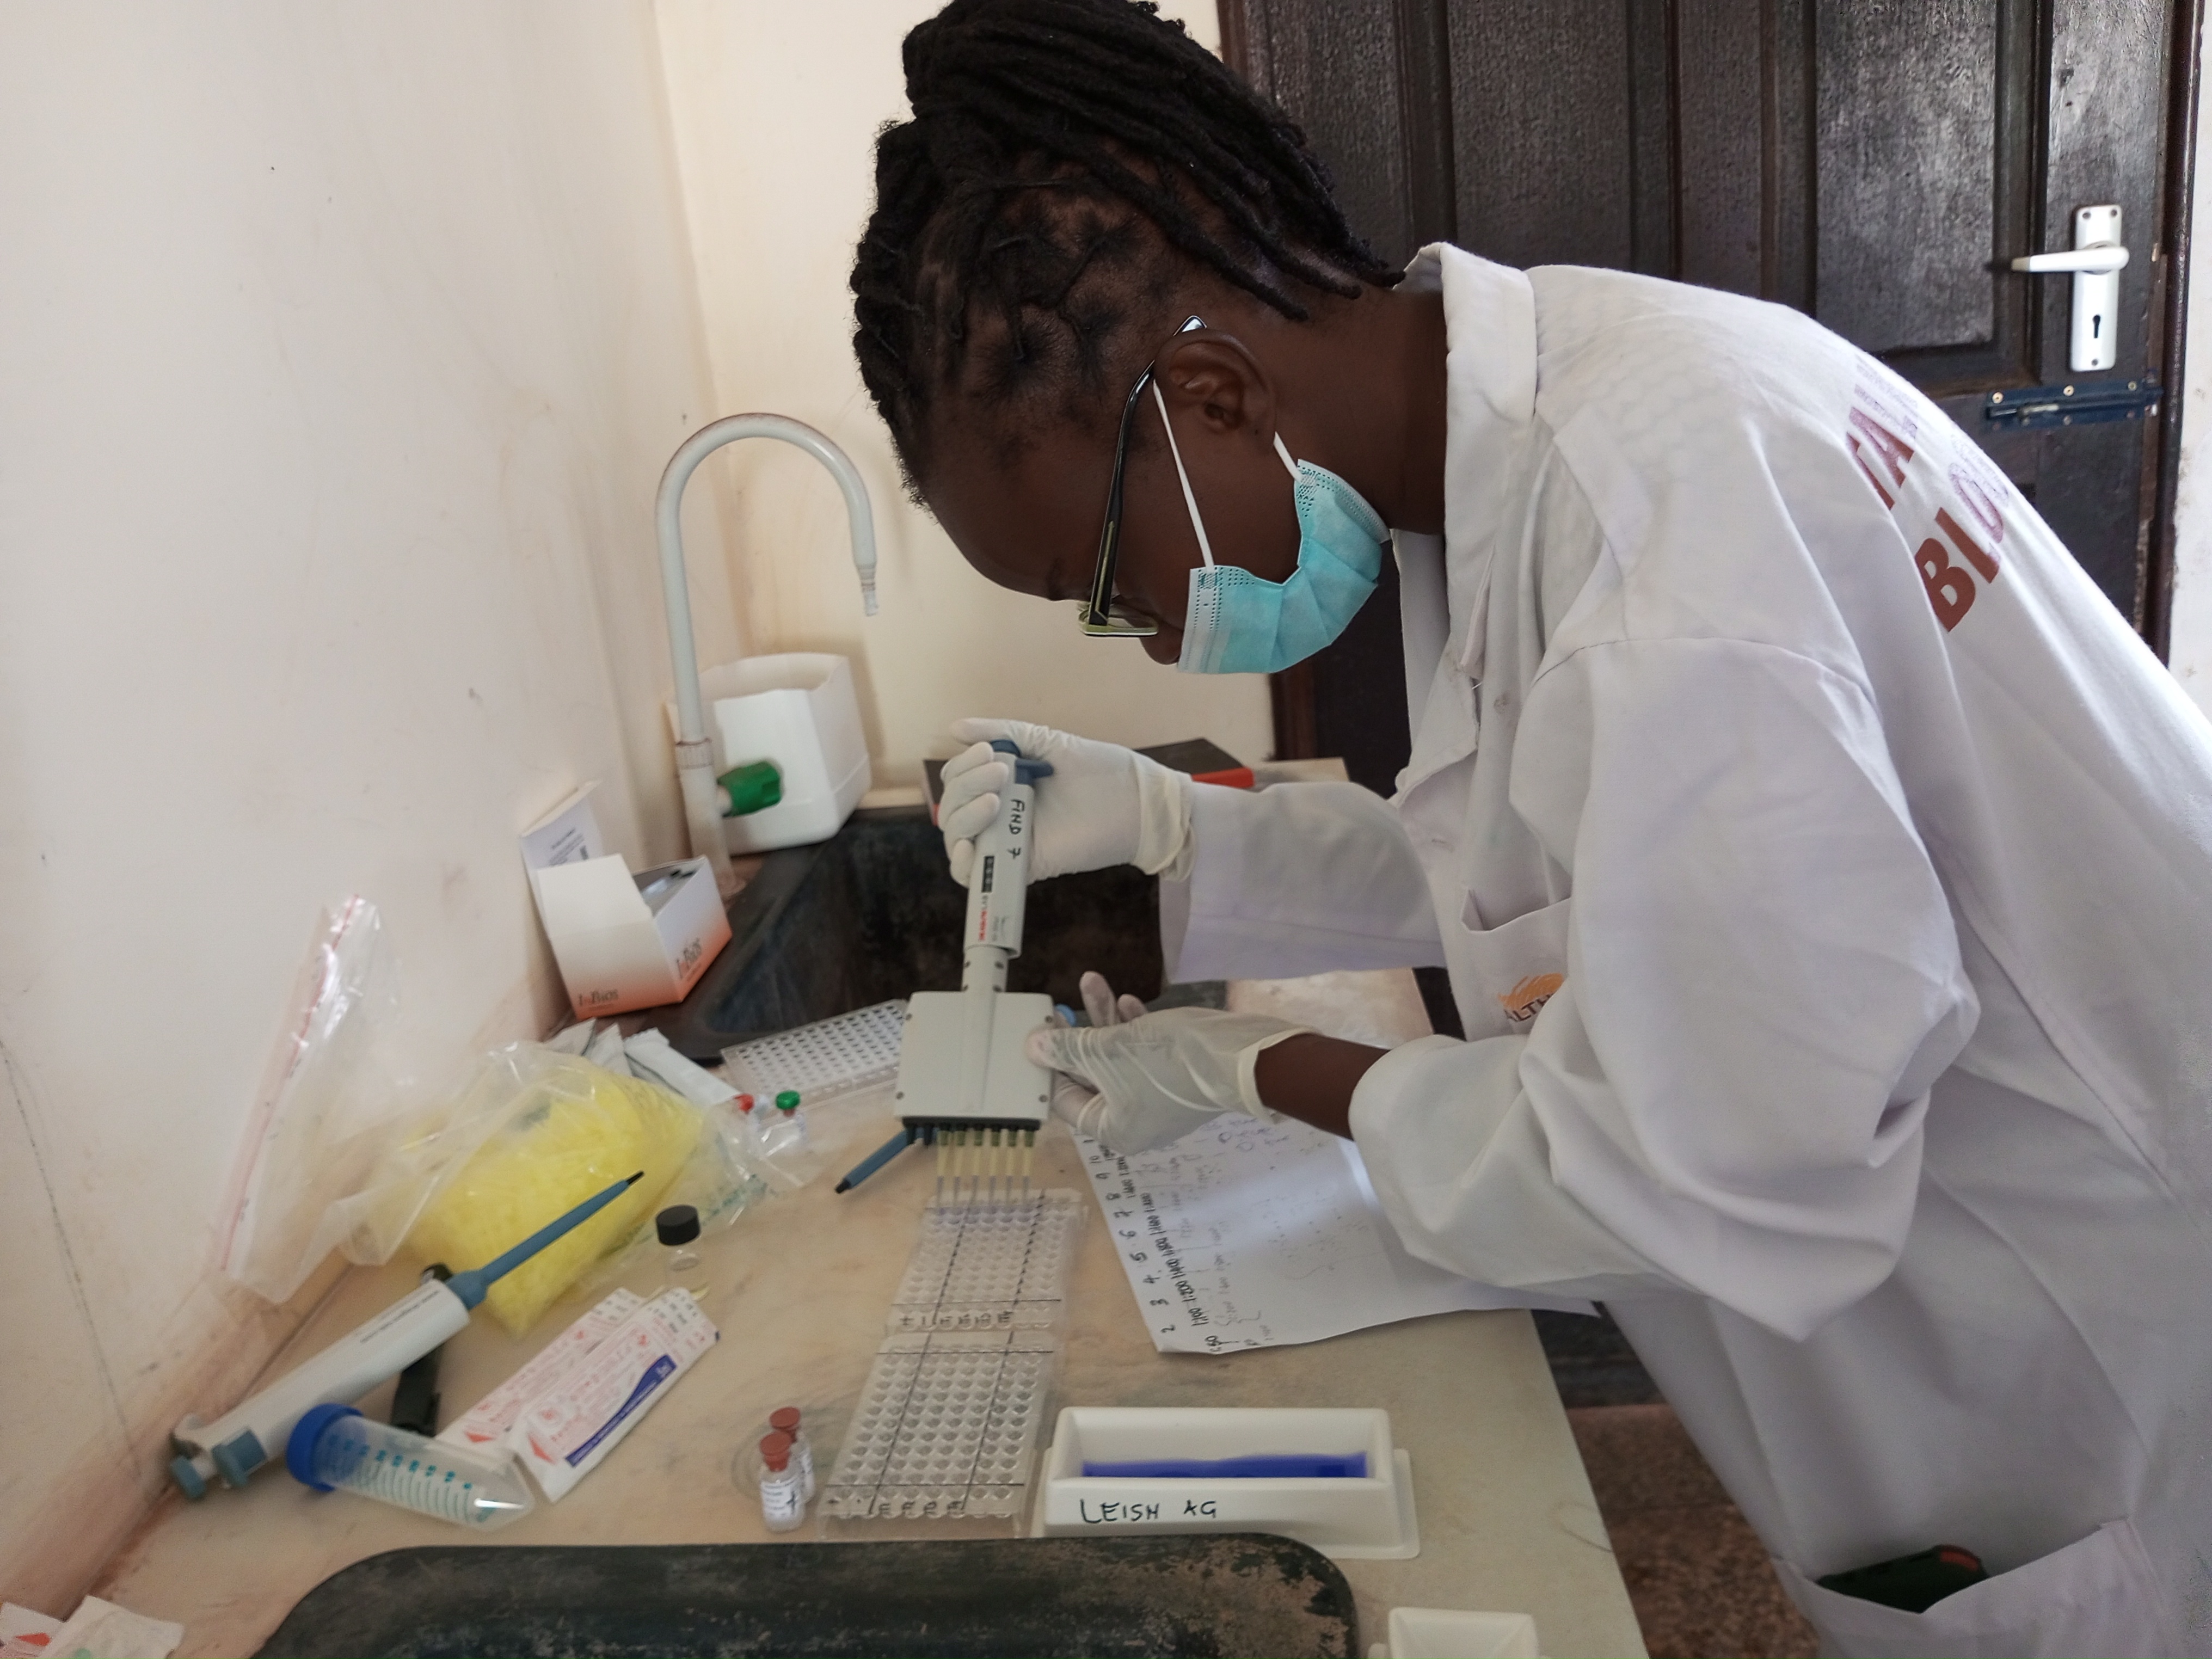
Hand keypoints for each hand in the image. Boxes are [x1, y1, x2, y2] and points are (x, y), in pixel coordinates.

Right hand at [938, 719, 1191, 885]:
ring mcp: (1009, 841)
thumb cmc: (1099, 769)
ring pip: (957, 838)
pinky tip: (971, 843)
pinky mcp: (1024, 865)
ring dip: (964, 817)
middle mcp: (1000, 814)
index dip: (963, 767)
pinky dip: (962, 862)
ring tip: (995, 800)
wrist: (1137, 800)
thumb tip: (954, 728)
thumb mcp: (1046, 741)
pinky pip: (974, 875)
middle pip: (952, 808)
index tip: (990, 751)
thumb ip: (1003, 733)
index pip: (957, 781)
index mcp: (1003, 784)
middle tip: (1001, 772)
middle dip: (967, 786)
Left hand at [1029, 1004, 1308, 1154]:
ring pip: (1117, 1057)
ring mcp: (1157, 1098)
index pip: (1066, 1101)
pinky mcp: (1177, 1076)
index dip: (1048, 1066)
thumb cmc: (1166, 1061)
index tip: (1036, 1034)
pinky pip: (1144, 1053)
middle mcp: (1133, 1120)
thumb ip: (1067, 1048)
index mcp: (1113, 1129)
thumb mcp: (1107, 1051)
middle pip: (1090, 1075)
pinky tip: (1131, 1002)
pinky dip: (1134, 1028)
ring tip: (1092, 979)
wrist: (1237, 1055)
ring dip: (1105, 1018)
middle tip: (1059, 1006)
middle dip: (1077, 1034)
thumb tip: (1033, 1047)